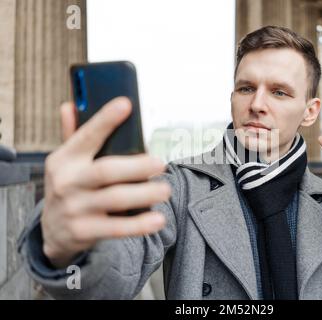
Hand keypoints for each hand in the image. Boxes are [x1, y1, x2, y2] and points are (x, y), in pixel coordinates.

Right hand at [42, 97, 170, 267]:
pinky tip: (157, 219)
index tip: (125, 104)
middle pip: (105, 171)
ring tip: (165, 189)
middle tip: (161, 163)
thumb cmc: (70, 187)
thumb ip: (73, 135)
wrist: (53, 232)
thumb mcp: (66, 162)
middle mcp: (68, 182)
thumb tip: (69, 105)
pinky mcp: (84, 231)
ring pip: (115, 199)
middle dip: (136, 166)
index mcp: (64, 159)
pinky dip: (139, 225)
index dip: (105, 120)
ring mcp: (75, 208)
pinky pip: (116, 228)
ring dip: (144, 194)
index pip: (86, 136)